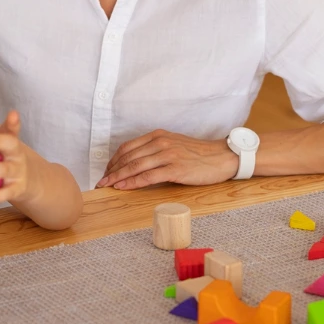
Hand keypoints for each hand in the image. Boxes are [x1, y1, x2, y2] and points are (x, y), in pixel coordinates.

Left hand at [0, 111, 35, 204]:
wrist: (28, 180)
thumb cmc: (7, 159)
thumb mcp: (3, 144)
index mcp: (11, 143)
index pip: (12, 130)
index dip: (13, 122)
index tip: (13, 115)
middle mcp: (16, 156)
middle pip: (10, 146)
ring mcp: (17, 173)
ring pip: (3, 170)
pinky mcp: (16, 189)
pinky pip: (5, 193)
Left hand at [96, 130, 238, 189]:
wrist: (222, 157)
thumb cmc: (199, 154)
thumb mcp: (174, 145)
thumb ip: (156, 150)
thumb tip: (137, 163)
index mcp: (158, 135)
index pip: (128, 147)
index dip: (114, 160)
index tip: (106, 171)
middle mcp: (160, 142)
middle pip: (128, 157)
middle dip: (111, 170)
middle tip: (100, 182)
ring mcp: (167, 155)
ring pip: (134, 166)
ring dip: (117, 177)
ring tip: (106, 186)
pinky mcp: (175, 169)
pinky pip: (147, 176)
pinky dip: (132, 182)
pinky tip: (122, 187)